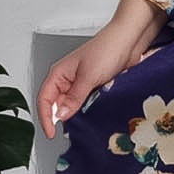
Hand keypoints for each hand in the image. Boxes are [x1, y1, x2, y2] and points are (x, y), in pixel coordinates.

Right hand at [37, 0, 165, 137]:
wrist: (129, 40)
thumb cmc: (107, 49)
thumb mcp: (88, 76)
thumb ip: (74, 98)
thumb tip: (60, 115)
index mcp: (59, 73)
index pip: (44, 100)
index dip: (45, 118)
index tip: (51, 133)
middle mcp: (67, 79)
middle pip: (56, 104)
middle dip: (59, 119)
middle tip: (68, 132)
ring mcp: (80, 83)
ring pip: (71, 105)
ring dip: (75, 115)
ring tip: (81, 125)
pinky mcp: (93, 86)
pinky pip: (85, 102)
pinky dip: (86, 110)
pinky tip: (92, 115)